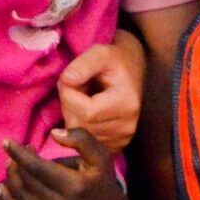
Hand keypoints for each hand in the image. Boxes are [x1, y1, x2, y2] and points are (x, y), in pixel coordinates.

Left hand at [0, 128, 128, 199]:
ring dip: (11, 178)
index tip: (6, 142)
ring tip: (11, 165)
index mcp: (75, 187)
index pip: (37, 167)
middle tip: (15, 153)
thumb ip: (81, 139)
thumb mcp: (101, 158)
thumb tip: (53, 133)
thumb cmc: (102, 184)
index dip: (19, 153)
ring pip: (20, 197)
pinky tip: (1, 187)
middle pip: (26, 181)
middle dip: (16, 163)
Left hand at [57, 39, 143, 156]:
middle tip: (75, 87)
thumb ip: (83, 64)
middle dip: (68, 106)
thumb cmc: (114, 60)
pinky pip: (85, 144)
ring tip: (84, 97)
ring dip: (73, 116)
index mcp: (127, 104)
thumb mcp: (99, 53)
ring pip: (79, 138)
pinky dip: (79, 128)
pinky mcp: (115, 146)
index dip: (68, 96)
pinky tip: (87, 111)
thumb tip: (67, 81)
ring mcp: (122, 139)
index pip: (86, 112)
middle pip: (81, 127)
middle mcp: (127, 127)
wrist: (132, 71)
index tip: (68, 79)